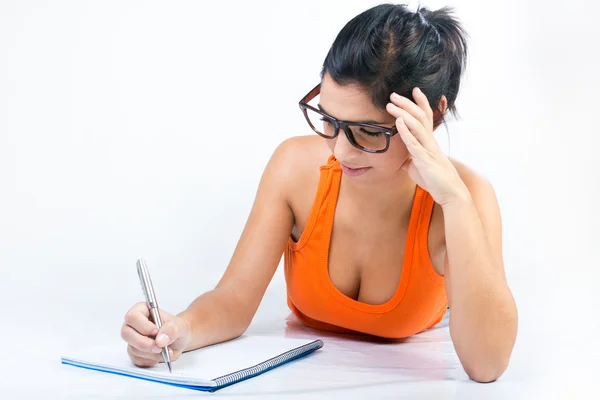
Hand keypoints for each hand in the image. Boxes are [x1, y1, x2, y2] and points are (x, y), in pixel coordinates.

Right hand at [121, 302, 191, 367]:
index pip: (132, 316)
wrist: (179, 340)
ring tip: (165, 350)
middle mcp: (133, 324)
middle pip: (126, 333)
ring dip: (151, 353)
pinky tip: (160, 354)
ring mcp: (132, 339)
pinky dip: (151, 360)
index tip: (156, 332)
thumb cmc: (177, 328)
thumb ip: (171, 330)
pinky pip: (138, 359)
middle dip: (144, 343)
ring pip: (133, 348)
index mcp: (142, 310)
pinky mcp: (134, 352)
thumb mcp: (179, 326)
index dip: (143, 326)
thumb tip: (160, 340)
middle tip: (159, 347)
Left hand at [386, 87, 468, 206]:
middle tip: (394, 94)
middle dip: (407, 103)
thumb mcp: (419, 167)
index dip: (420, 102)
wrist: (449, 193)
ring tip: (391, 104)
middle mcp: (430, 141)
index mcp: (430, 141)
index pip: (426, 116)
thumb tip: (402, 160)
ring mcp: (428, 149)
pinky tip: (398, 122)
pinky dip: (405, 131)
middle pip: (420, 116)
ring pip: (417, 125)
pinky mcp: (424, 159)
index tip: (413, 90)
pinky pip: (414, 142)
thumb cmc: (435, 180)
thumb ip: (411, 160)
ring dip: (403, 113)